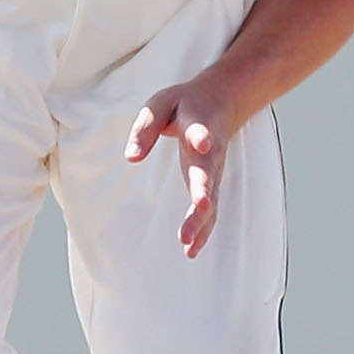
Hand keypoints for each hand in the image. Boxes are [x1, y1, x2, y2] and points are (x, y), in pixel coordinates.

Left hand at [125, 75, 240, 258]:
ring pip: (212, 198)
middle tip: (201, 206)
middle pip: (208, 173)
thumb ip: (146, 128)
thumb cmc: (185, 104)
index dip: (201, 137)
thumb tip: (131, 158)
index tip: (202, 142)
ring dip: (201, 221)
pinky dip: (203, 231)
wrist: (222, 101)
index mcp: (198, 125)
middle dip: (204, 189)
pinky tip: (190, 251)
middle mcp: (211, 152)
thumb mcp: (161, 104)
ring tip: (187, 244)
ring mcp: (214, 171)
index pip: (200, 132)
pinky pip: (210, 210)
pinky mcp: (212, 184)